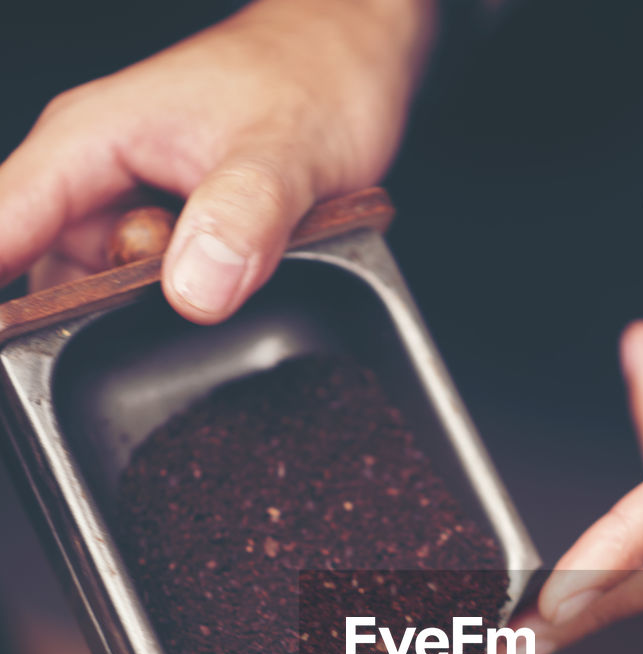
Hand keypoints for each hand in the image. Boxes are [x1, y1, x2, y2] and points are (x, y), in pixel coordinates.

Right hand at [0, 0, 434, 320]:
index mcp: (90, 141)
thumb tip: (192, 291)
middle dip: (100, 321)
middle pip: (53, 282)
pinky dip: (191, 307)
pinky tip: (236, 289)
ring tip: (229, 276)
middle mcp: (98, 181)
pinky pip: (156, 297)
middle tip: (187, 301)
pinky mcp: (172, 243)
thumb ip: (242, 215)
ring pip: (109, 301)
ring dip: (156, 317)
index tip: (6, 349)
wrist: (356, 64)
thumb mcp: (284, 147)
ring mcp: (133, 214)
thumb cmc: (314, 77)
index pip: (3, 223)